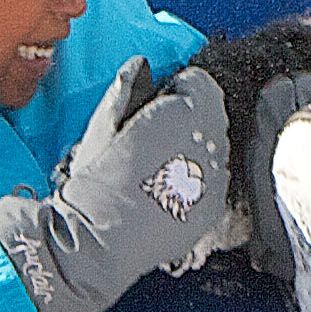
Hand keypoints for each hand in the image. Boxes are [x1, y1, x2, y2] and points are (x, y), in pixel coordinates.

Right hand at [0, 59, 234, 311]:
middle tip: (157, 133)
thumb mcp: (100, 128)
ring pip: (218, 147)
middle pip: (213, 114)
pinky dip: (200, 178)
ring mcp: (214, 180)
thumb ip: (125, 90)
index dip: (177, 90)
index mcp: (180, 115)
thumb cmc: (93, 184)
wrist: (97, 245)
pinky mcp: (214, 208)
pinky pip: (217, 180)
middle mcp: (207, 145)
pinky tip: (172, 188)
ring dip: (197, 147)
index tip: (158, 101)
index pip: (200, 83)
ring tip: (162, 163)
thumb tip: (140, 66)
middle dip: (190, 116)